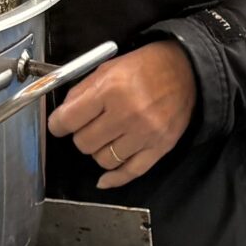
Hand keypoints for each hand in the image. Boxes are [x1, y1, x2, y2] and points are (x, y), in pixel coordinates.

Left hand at [46, 41, 197, 189]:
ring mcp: (145, 134)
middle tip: (88, 126)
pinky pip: (130, 172)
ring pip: (104, 160)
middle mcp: (128, 114)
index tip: (59, 125)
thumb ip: (81, 91)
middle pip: (84, 143)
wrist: (187, 71)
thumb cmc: (146, 67)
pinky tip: (105, 178)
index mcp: (111, 90)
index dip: (58, 125)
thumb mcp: (108, 68)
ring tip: (107, 138)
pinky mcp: (160, 147)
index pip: (68, 120)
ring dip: (99, 151)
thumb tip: (62, 116)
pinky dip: (114, 179)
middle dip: (81, 135)